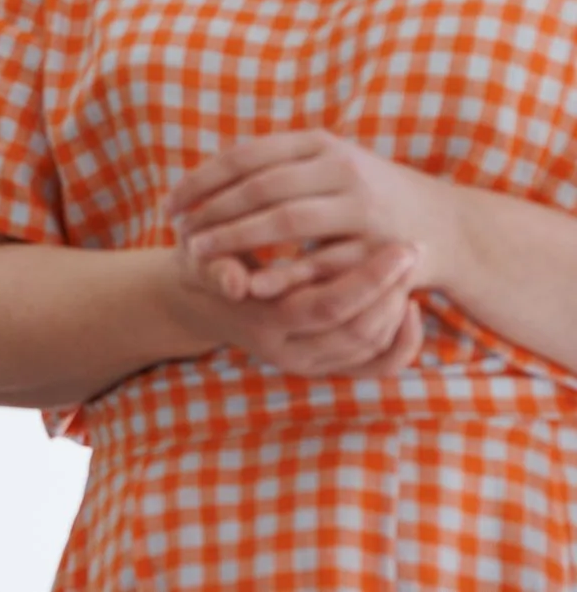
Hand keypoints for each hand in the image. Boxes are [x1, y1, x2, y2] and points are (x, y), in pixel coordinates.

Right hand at [168, 232, 424, 377]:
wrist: (203, 298)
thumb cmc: (205, 263)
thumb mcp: (200, 261)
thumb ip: (214, 268)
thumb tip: (232, 281)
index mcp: (261, 325)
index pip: (328, 308)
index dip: (369, 280)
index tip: (399, 246)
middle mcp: (288, 353)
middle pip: (360, 332)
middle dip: (392, 291)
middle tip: (412, 249)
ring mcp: (311, 363)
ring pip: (373, 347)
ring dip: (397, 308)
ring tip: (408, 268)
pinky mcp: (327, 366)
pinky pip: (379, 366)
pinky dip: (403, 341)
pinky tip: (410, 306)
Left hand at [170, 130, 456, 290]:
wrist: (446, 227)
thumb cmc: (369, 196)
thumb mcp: (327, 166)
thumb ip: (276, 166)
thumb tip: (207, 173)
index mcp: (320, 144)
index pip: (246, 156)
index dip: (203, 179)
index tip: (170, 203)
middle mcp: (341, 168)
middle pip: (260, 186)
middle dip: (212, 210)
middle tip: (177, 233)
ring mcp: (362, 205)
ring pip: (286, 219)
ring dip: (237, 238)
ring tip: (199, 254)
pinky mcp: (377, 244)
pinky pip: (322, 260)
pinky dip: (284, 271)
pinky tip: (251, 283)